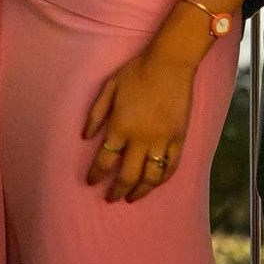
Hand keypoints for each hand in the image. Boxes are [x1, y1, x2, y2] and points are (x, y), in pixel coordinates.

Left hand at [83, 43, 199, 202]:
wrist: (169, 64)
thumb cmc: (135, 73)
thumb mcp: (108, 88)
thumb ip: (95, 114)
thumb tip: (84, 137)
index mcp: (119, 127)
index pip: (104, 159)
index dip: (96, 174)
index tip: (90, 182)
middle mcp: (140, 139)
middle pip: (127, 175)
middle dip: (116, 190)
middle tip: (110, 198)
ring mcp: (162, 141)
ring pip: (151, 177)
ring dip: (140, 191)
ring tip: (132, 198)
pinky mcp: (179, 139)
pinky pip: (171, 167)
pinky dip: (162, 179)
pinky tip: (155, 184)